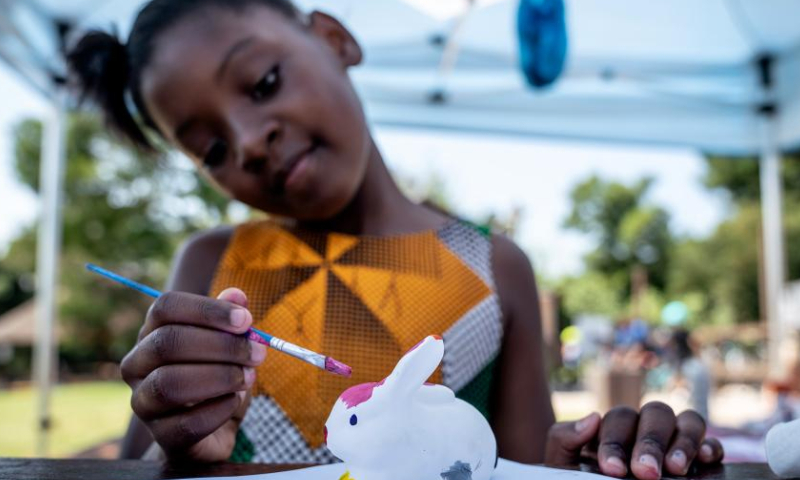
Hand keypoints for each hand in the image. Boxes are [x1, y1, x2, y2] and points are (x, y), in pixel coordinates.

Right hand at [121, 288, 266, 460]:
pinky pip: (186, 423)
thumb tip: (236, 295)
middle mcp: (137, 365)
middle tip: (258, 353)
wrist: (211, 432)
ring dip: (220, 377)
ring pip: (170, 383)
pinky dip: (219, 409)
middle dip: (221, 345)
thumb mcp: (227, 346)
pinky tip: (235, 401)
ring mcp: (144, 402)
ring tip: (248, 377)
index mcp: (152, 333)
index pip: (166, 307)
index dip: (207, 310)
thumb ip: (230, 321)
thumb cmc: (217, 380)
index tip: (246, 320)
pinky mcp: (161, 435)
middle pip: (168, 342)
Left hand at [545, 402, 723, 478]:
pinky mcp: (699, 459)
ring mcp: (675, 441)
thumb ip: (565, 438)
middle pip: (656, 414)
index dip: (616, 442)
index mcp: (615, 426)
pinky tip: (705, 459)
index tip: (612, 469)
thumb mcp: (563, 464)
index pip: (619, 419)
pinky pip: (711, 443)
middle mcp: (647, 427)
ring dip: (683, 441)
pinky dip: (710, 447)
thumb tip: (591, 417)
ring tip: (676, 469)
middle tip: (646, 472)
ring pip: (688, 421)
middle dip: (651, 442)